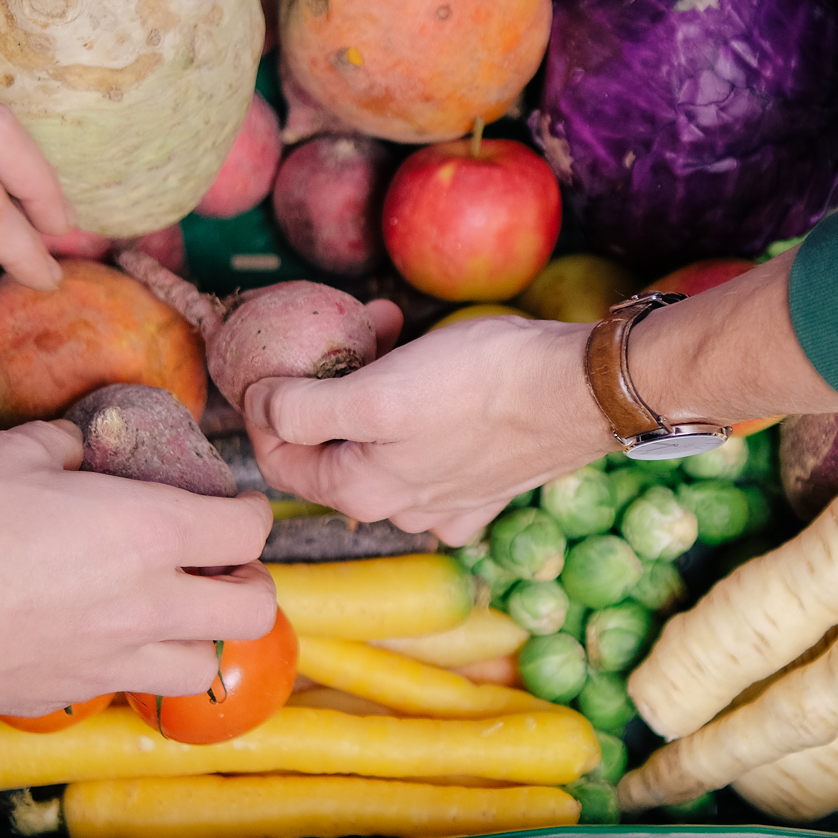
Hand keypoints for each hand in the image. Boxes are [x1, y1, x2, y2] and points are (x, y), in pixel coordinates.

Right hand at [0, 421, 275, 739]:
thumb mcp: (10, 453)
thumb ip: (65, 446)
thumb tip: (79, 448)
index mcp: (150, 532)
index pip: (250, 530)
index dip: (249, 513)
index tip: (231, 506)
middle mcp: (148, 603)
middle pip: (255, 610)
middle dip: (249, 584)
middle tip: (219, 568)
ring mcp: (112, 659)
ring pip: (202, 666)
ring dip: (200, 638)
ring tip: (171, 613)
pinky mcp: (69, 695)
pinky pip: (126, 688)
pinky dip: (131, 666)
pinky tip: (100, 639)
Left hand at [245, 310, 610, 544]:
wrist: (579, 390)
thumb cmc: (480, 383)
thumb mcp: (376, 389)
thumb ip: (303, 408)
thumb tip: (259, 406)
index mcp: (360, 490)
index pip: (278, 456)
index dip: (264, 405)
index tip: (275, 356)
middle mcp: (399, 509)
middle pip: (332, 450)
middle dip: (326, 385)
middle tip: (350, 328)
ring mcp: (445, 504)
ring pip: (382, 450)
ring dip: (375, 393)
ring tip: (394, 334)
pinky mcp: (485, 489)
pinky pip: (433, 462)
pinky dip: (422, 425)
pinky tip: (435, 394)